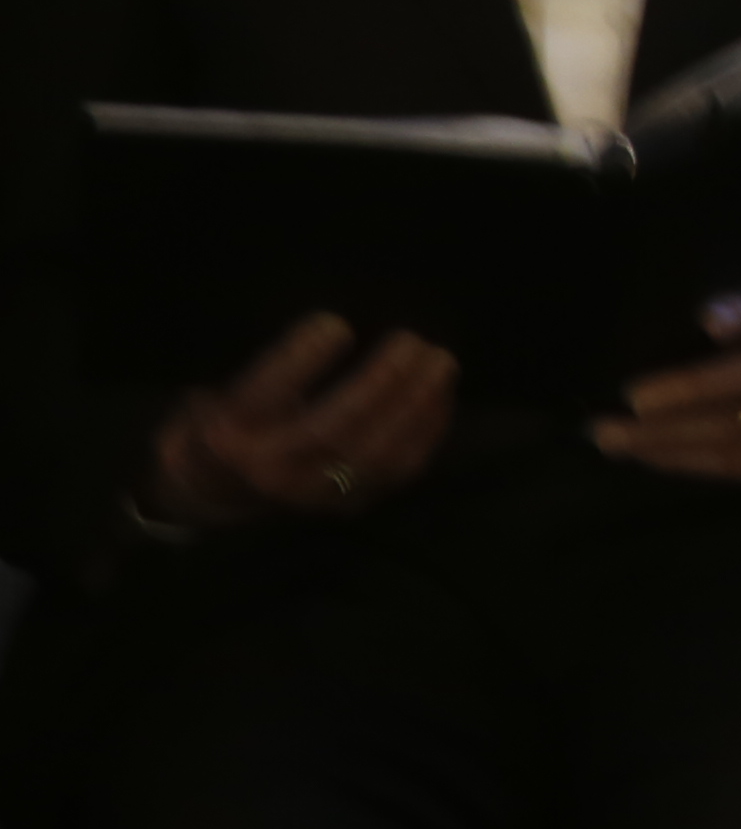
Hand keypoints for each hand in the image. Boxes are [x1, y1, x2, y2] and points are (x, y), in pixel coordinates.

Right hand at [145, 313, 457, 526]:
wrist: (214, 496)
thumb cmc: (219, 426)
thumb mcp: (210, 395)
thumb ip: (259, 372)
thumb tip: (327, 328)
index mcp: (227, 437)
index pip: (265, 399)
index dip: (300, 360)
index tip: (336, 323)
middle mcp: (271, 471)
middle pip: (332, 430)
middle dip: (379, 384)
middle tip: (410, 341)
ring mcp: (315, 495)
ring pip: (376, 454)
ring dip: (416, 405)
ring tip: (440, 362)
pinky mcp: (350, 504)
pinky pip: (400, 469)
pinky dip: (428, 429)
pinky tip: (442, 394)